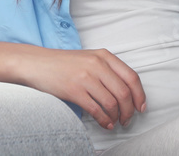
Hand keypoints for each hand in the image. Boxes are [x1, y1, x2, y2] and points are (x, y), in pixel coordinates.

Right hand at [11, 46, 145, 130]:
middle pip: (124, 92)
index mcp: (104, 55)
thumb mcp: (89, 58)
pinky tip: (104, 124)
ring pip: (112, 103)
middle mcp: (97, 64)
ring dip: (117, 117)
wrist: (37, 63)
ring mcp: (86, 77)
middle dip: (129, 110)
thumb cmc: (64, 63)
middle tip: (127, 119)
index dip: (140, 95)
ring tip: (115, 122)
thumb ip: (107, 70)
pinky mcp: (74, 90)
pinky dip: (104, 120)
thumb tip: (127, 92)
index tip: (141, 107)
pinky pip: (96, 110)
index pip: (131, 77)